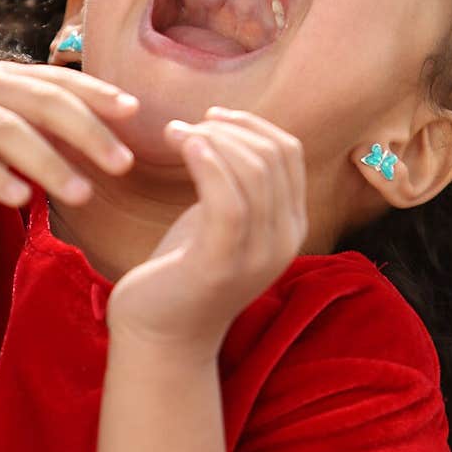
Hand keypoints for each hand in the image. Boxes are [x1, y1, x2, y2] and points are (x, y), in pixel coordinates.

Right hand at [0, 60, 138, 221]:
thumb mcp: (1, 129)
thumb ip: (46, 130)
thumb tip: (112, 144)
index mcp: (5, 76)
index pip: (60, 80)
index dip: (98, 94)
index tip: (136, 113)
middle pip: (43, 102)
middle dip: (88, 132)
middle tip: (124, 164)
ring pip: (6, 130)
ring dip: (48, 163)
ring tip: (83, 195)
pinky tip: (21, 199)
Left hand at [105, 107, 307, 356]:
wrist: (162, 334)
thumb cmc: (184, 268)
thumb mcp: (221, 217)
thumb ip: (237, 181)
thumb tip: (230, 124)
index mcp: (290, 224)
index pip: (290, 153)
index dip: (252, 123)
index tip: (211, 117)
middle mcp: (285, 240)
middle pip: (272, 156)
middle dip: (227, 128)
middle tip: (184, 128)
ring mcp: (257, 255)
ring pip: (253, 173)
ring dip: (212, 140)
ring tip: (175, 135)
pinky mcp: (222, 266)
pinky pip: (228, 202)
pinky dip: (208, 164)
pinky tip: (184, 146)